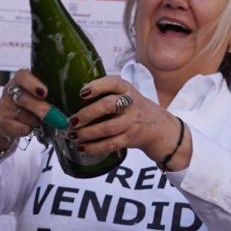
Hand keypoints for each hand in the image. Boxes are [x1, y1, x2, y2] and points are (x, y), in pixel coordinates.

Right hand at [0, 69, 54, 151]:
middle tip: (56, 116)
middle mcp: (9, 92)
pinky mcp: (3, 124)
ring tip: (39, 120)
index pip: (22, 76)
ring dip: (37, 121)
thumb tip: (67, 105)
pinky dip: (29, 130)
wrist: (3, 121)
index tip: (44, 92)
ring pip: (25, 116)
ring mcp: (5, 108)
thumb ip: (48, 96)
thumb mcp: (35, 95)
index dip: (33, 84)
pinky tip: (30, 128)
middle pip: (24, 98)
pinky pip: (22, 128)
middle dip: (40, 108)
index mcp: (19, 81)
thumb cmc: (25, 105)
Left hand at [67, 75, 187, 167]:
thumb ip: (106, 94)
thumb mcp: (126, 95)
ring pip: (108, 128)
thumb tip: (71, 100)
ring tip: (73, 135)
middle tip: (73, 120)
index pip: (113, 83)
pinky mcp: (131, 138)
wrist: (159, 128)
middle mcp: (131, 104)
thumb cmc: (134, 109)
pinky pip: (111, 144)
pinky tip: (83, 147)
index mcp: (127, 89)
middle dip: (87, 113)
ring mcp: (132, 122)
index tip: (81, 93)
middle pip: (108, 106)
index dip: (96, 86)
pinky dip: (95, 147)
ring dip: (88, 133)